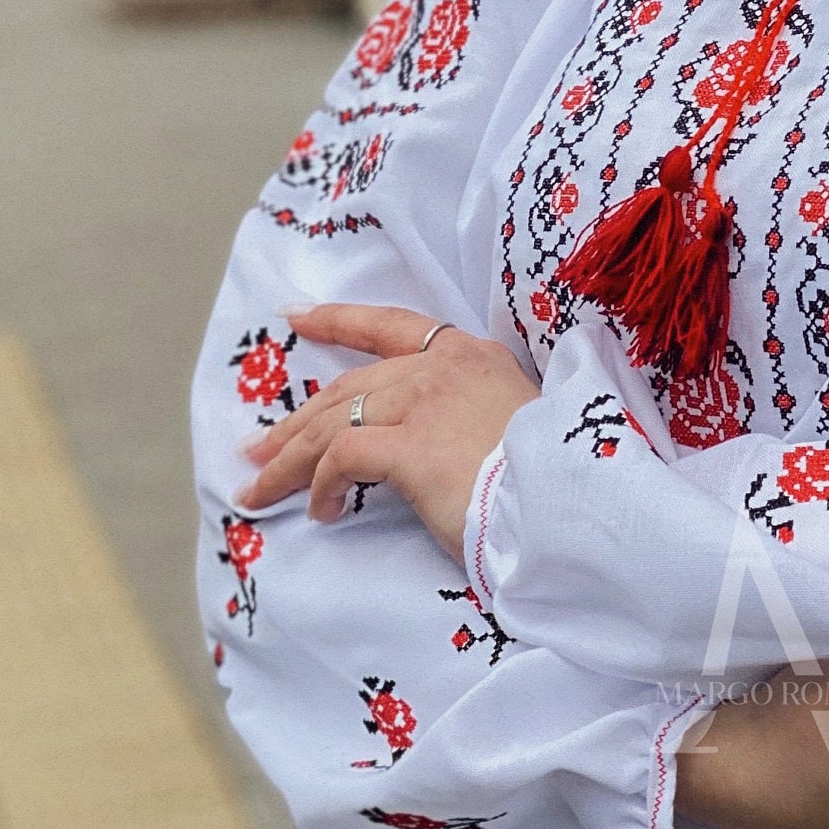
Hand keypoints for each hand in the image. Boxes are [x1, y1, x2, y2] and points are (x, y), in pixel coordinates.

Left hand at [236, 304, 537, 560]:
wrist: (572, 506)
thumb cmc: (553, 479)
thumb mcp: (517, 427)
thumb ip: (471, 418)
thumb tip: (432, 446)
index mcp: (474, 356)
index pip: (392, 326)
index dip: (339, 321)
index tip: (298, 317)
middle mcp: (445, 367)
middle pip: (349, 385)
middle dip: (295, 421)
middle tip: (256, 450)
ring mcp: (426, 401)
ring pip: (334, 421)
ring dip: (290, 461)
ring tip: (260, 491)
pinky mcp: (412, 444)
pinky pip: (344, 459)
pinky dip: (322, 486)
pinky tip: (322, 512)